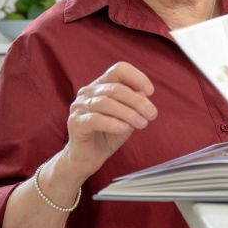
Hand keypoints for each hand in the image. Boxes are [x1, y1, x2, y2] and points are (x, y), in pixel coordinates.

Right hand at [65, 62, 157, 179]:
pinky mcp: (75, 123)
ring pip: (106, 103)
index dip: (137, 77)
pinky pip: (95, 119)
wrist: (89, 157)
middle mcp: (88, 91)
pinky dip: (113, 123)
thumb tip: (145, 93)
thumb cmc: (110, 132)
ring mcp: (79, 106)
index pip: (119, 69)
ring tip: (142, 124)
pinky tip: (125, 129)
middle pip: (116, 88)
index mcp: (102, 85)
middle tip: (152, 114)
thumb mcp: (128, 115)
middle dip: (138, 101)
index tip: (150, 92)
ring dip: (129, 113)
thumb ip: (135, 102)